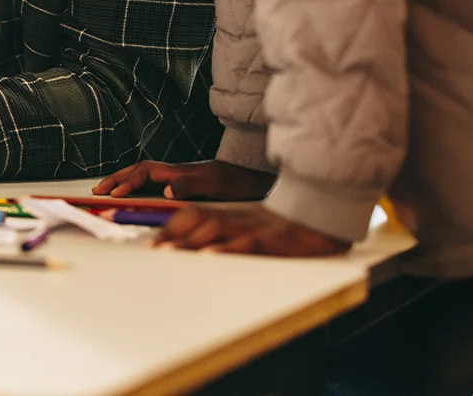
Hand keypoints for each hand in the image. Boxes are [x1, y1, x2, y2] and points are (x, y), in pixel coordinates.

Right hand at [93, 160, 273, 199]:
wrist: (251, 176)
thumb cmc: (234, 181)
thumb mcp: (213, 184)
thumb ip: (189, 185)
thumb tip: (165, 190)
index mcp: (176, 171)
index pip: (143, 174)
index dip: (127, 183)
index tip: (114, 195)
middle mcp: (172, 172)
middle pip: (136, 171)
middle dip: (115, 179)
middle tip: (96, 191)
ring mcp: (174, 177)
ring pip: (140, 175)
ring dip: (122, 181)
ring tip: (105, 189)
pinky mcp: (179, 183)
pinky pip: (149, 182)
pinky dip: (134, 185)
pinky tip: (130, 192)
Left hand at [153, 204, 350, 256]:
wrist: (320, 214)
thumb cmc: (284, 226)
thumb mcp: (251, 225)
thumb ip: (227, 233)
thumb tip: (201, 251)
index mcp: (230, 214)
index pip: (193, 215)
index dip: (170, 226)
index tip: (152, 242)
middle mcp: (236, 218)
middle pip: (196, 221)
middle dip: (171, 235)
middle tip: (152, 250)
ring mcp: (251, 228)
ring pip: (215, 231)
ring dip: (189, 241)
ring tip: (168, 252)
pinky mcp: (269, 239)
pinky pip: (245, 243)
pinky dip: (226, 250)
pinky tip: (210, 257)